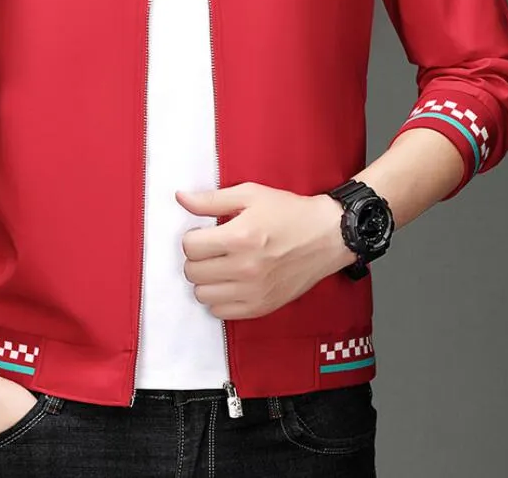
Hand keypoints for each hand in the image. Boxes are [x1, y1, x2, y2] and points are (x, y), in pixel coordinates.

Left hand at [175, 182, 356, 320]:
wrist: (327, 236)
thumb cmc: (289, 212)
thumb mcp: (250, 195)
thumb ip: (211, 200)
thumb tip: (181, 198)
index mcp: (240, 237)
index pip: (189, 247)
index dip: (193, 237)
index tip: (205, 234)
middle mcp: (245, 268)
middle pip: (192, 272)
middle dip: (197, 257)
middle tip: (212, 248)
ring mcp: (253, 291)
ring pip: (202, 294)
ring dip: (205, 279)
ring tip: (221, 265)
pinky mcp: (261, 307)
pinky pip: (220, 312)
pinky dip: (219, 298)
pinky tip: (230, 282)